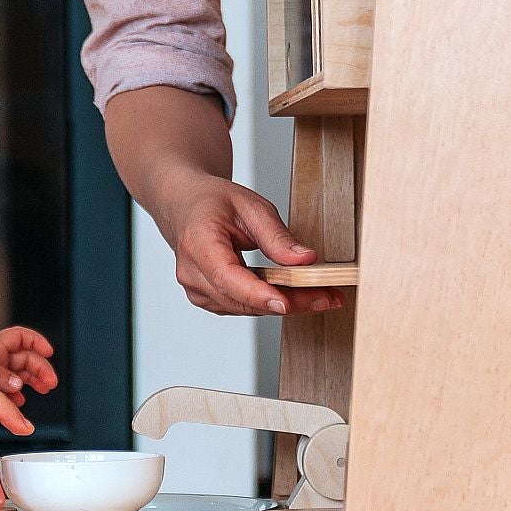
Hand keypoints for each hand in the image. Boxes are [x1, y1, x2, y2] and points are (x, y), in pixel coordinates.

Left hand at [0, 327, 57, 407]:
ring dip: (31, 383)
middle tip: (49, 383)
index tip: (49, 352)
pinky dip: (14, 397)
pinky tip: (17, 403)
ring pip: (19, 376)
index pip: (21, 338)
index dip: (37, 341)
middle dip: (41, 369)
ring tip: (41, 391)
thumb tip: (18, 385)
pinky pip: (6, 392)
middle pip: (26, 359)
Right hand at [161, 171, 343, 317]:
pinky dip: (267, 303)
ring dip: (282, 305)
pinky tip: (293, 296)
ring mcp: (196, 290)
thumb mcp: (250, 206)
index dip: (258, 294)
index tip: (286, 303)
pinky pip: (240, 307)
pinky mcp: (207, 298)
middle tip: (327, 297)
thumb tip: (305, 260)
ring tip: (319, 296)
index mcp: (198, 243)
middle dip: (288, 301)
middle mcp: (192, 272)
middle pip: (242, 299)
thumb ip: (277, 236)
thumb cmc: (211, 201)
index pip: (228, 277)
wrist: (184, 205)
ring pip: (244, 308)